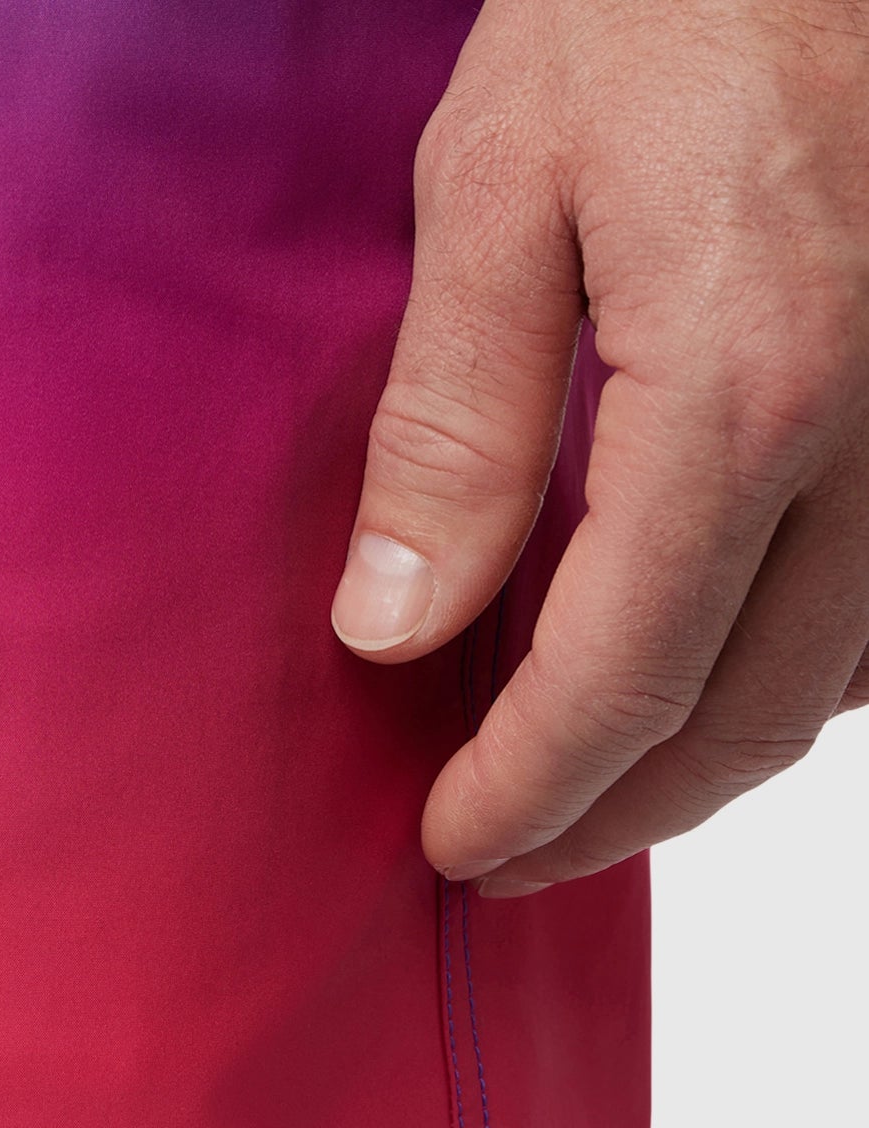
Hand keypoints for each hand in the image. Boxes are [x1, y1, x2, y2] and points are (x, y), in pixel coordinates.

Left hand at [330, 0, 868, 895]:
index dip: (530, 794)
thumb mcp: (504, 182)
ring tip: (584, 787)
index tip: (456, 846)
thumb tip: (392, 627)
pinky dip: (781, 676)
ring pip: (830, 689)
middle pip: (743, 725)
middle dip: (614, 820)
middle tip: (509, 855)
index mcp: (743, 396)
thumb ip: (454, 425)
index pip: (619, 685)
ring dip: (700, 764)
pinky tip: (697, 673)